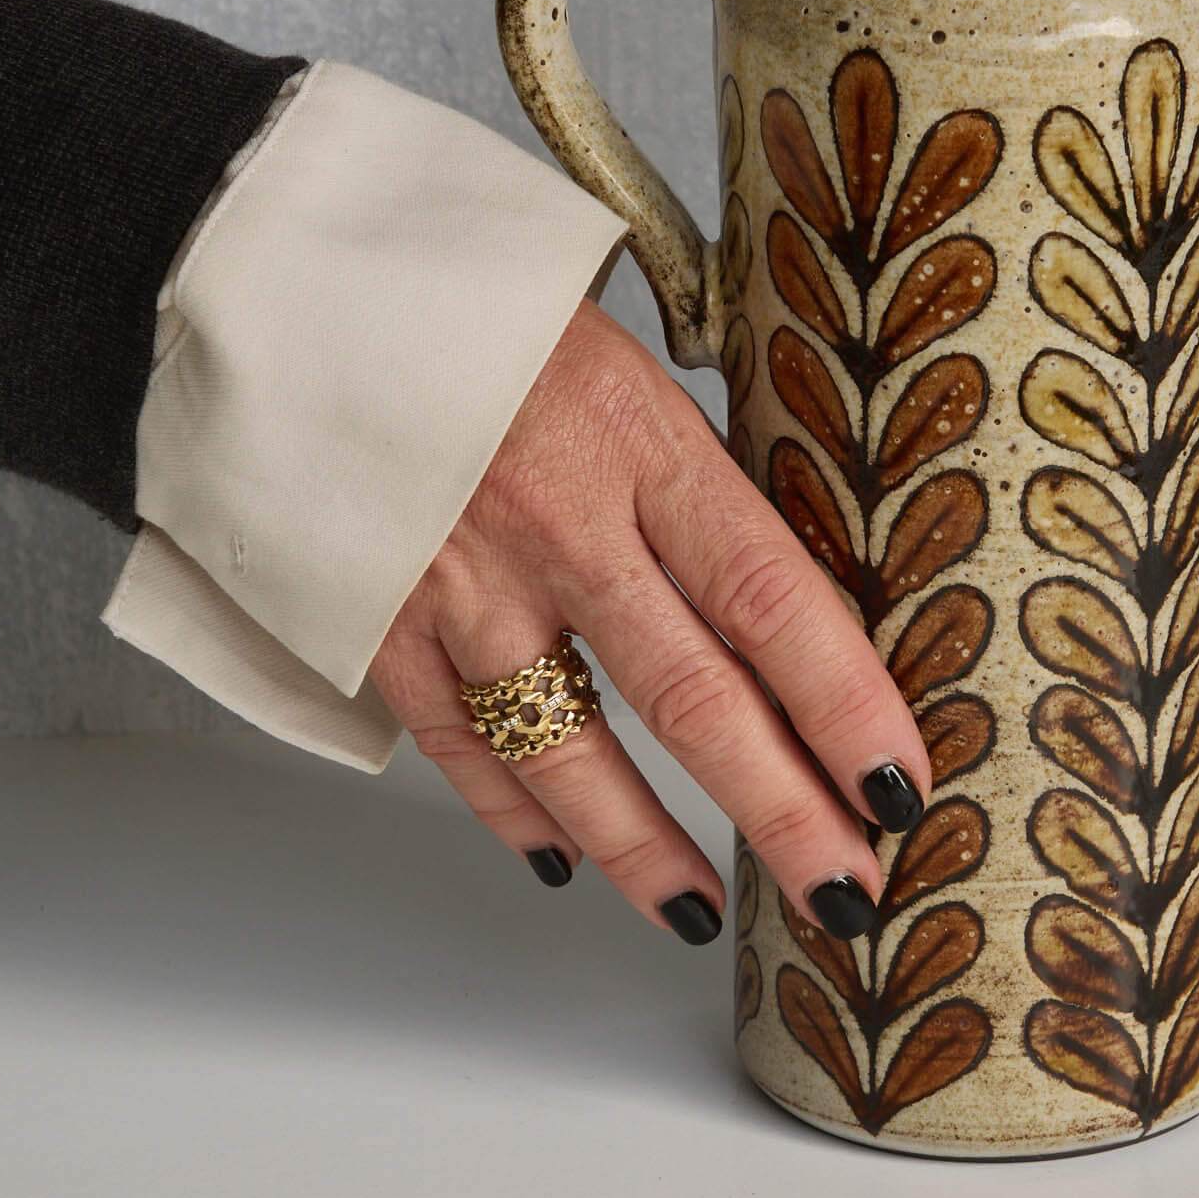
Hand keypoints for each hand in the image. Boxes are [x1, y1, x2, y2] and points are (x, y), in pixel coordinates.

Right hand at [367, 299, 931, 943]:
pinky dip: (518, 812)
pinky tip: (566, 857)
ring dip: (651, 849)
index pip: (771, 594)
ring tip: (707, 909)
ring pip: (571, 752)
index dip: (845, 703)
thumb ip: (691, 469)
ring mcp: (461, 584)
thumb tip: (780, 586)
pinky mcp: (380, 619)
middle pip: (693, 697)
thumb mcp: (620, 357)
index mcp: (634, 439)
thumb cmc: (481, 311)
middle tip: (848, 890)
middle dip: (782, 812)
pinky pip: (463, 746)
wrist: (298, 288)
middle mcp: (555, 524)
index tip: (900, 781)